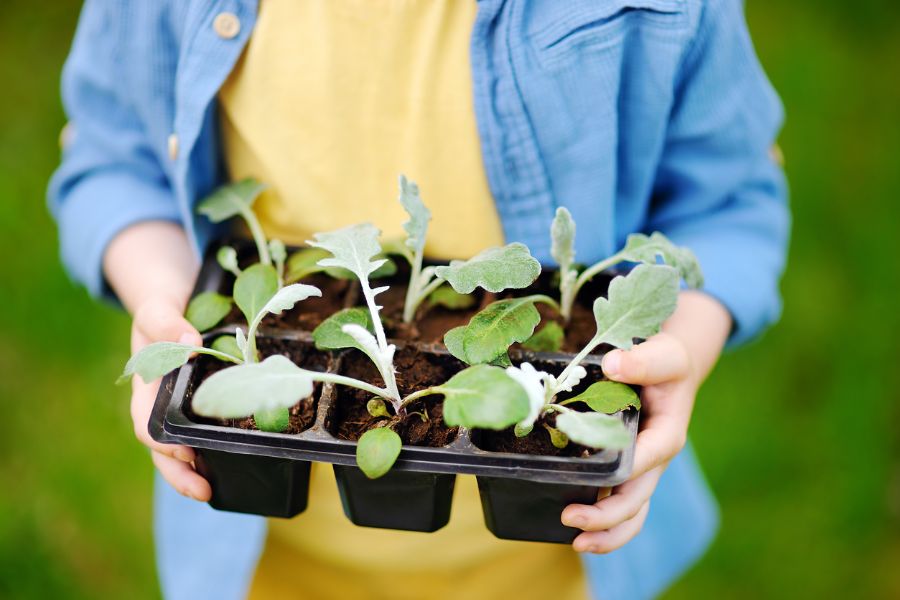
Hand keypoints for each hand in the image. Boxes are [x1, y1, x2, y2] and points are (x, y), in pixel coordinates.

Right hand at [130, 294, 211, 501]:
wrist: (172, 308)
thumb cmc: (161, 312)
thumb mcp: (157, 311)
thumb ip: (167, 324)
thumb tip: (190, 345)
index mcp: (145, 389)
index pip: (146, 424)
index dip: (163, 443)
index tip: (184, 453)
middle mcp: (160, 406)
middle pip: (164, 449)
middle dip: (180, 474)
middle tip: (204, 491)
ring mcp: (180, 411)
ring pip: (183, 449)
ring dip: (196, 472)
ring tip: (213, 491)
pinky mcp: (203, 409)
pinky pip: (206, 434)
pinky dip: (215, 451)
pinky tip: (235, 462)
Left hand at [560, 291, 731, 553]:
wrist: (668, 369)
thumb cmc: (667, 362)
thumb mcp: (665, 353)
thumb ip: (643, 360)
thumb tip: (614, 365)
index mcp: (666, 434)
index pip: (648, 458)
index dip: (625, 471)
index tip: (598, 480)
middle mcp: (655, 459)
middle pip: (638, 498)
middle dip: (607, 514)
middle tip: (570, 518)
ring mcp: (642, 470)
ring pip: (632, 512)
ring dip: (607, 532)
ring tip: (576, 542)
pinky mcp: (627, 472)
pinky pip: (620, 505)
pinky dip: (603, 524)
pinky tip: (576, 533)